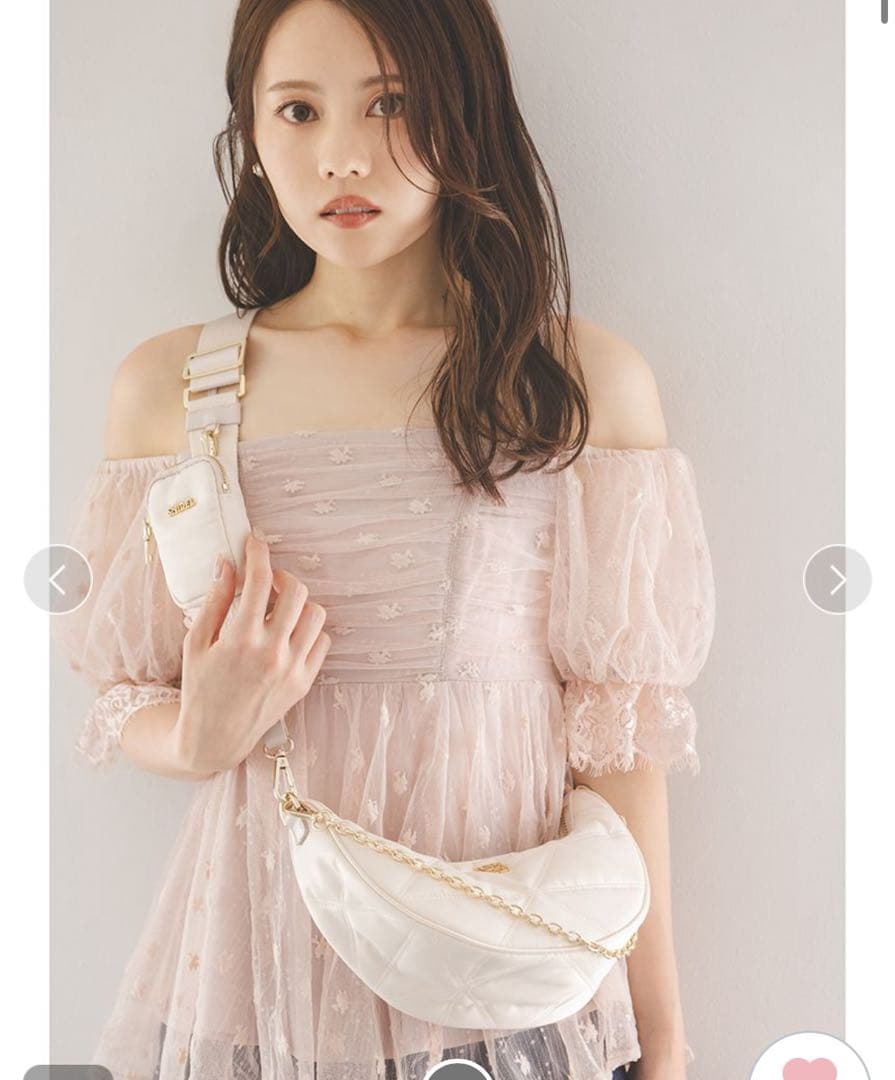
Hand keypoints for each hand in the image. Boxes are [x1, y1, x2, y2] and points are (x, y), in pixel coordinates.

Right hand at [174, 533, 331, 774]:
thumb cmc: (200, 688)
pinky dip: (309, 629)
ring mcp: (293, 669)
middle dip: (281, 576)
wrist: (215, 738)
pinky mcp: (304, 682)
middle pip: (296, 591)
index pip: (260, 581)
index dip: (259, 554)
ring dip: (298, 602)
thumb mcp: (196, 643)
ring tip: (278, 608)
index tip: (255, 542)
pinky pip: (322, 641)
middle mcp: (272, 653)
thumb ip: (215, 601)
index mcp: (241, 640)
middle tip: (266, 580)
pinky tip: (289, 632)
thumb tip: (228, 564)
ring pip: (316, 614)